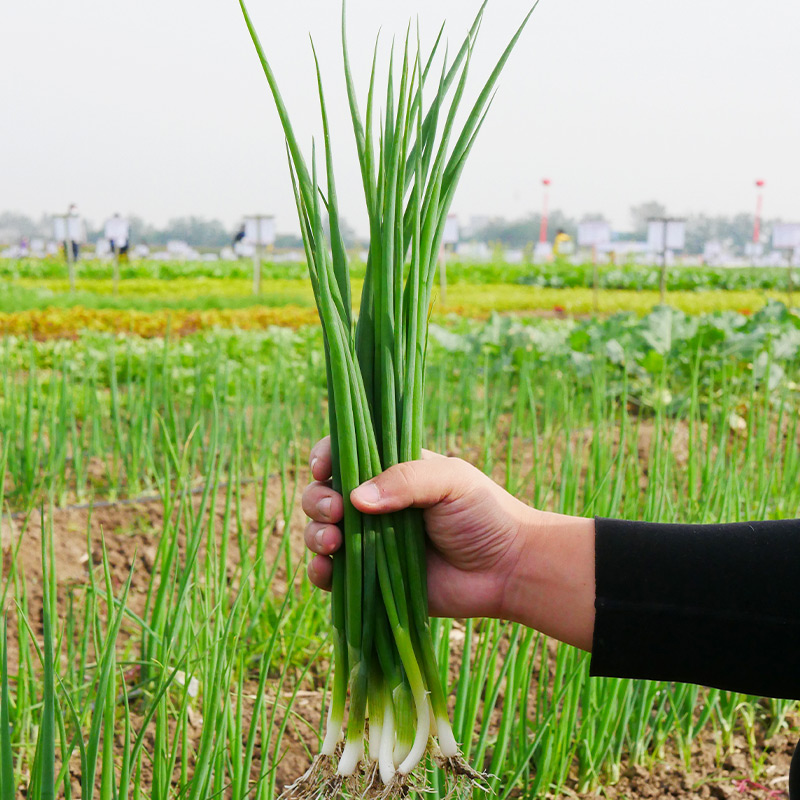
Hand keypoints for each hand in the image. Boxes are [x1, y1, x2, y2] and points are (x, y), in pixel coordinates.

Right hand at [302, 437, 595, 649]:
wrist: (508, 569)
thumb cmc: (485, 514)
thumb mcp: (449, 481)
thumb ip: (405, 480)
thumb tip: (355, 497)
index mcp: (391, 471)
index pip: (345, 454)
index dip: (326, 457)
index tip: (324, 468)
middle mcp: (375, 504)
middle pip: (324, 494)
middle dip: (318, 499)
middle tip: (335, 510)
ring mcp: (370, 542)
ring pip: (321, 532)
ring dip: (314, 534)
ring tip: (333, 541)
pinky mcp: (372, 580)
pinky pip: (332, 576)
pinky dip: (320, 572)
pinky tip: (327, 570)